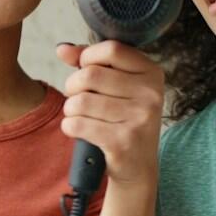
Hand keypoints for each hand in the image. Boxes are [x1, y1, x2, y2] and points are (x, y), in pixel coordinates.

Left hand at [55, 40, 164, 183]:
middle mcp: (150, 95)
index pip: (112, 49)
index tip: (84, 69)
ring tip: (79, 116)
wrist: (138, 167)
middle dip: (73, 86)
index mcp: (152, 74)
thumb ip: (91, 63)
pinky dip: (70, 126)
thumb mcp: (118, 87)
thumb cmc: (124, 120)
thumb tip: (62, 49)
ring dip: (70, 109)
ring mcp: (139, 119)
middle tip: (77, 98)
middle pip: (90, 75)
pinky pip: (78, 124)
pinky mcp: (122, 142)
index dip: (87, 56)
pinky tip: (78, 130)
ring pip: (80, 101)